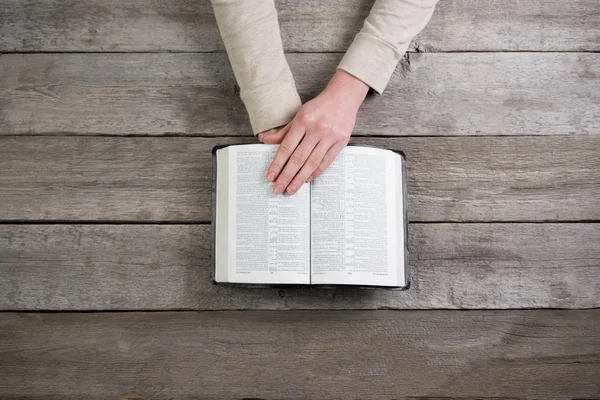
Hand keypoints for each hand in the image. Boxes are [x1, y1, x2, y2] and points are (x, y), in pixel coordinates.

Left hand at [262, 70, 368, 194]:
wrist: (344, 96)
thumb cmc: (319, 106)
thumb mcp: (299, 115)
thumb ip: (284, 131)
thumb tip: (266, 141)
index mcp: (303, 121)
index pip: (286, 147)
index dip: (277, 164)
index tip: (270, 177)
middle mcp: (316, 129)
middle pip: (298, 158)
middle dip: (286, 176)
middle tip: (278, 189)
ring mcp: (330, 136)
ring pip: (312, 162)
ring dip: (300, 179)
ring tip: (291, 189)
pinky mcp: (341, 142)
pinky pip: (326, 161)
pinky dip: (316, 172)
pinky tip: (307, 179)